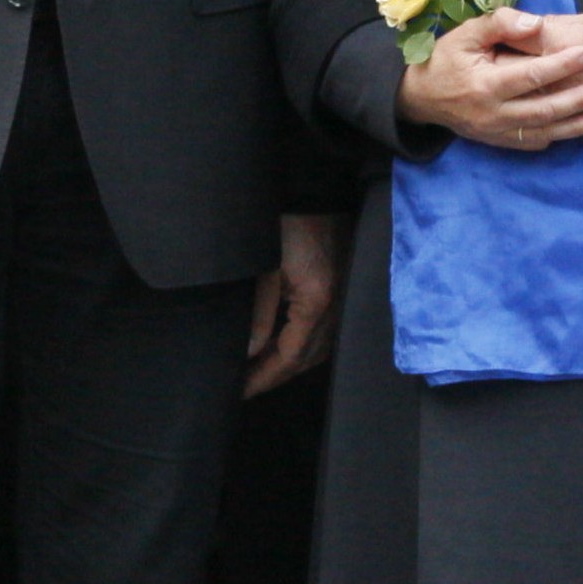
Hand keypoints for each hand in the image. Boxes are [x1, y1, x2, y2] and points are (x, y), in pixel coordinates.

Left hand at [244, 212, 341, 397]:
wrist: (316, 193)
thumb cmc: (288, 224)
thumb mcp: (266, 269)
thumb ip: (260, 314)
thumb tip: (250, 351)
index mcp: (316, 302)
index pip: (289, 356)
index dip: (264, 378)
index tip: (240, 391)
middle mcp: (335, 308)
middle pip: (306, 360)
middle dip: (275, 377)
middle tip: (245, 388)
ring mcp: (342, 301)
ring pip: (317, 351)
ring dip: (289, 366)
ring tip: (259, 373)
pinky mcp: (339, 291)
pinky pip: (323, 333)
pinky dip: (303, 348)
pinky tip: (283, 349)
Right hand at [395, 6, 582, 152]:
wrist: (420, 98)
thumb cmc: (444, 59)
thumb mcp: (464, 33)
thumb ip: (499, 23)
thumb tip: (536, 23)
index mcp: (485, 84)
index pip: (531, 75)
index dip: (561, 64)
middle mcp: (494, 113)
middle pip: (544, 109)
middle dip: (579, 100)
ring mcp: (497, 132)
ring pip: (544, 131)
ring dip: (576, 126)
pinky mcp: (499, 141)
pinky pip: (534, 142)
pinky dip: (558, 136)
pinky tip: (578, 129)